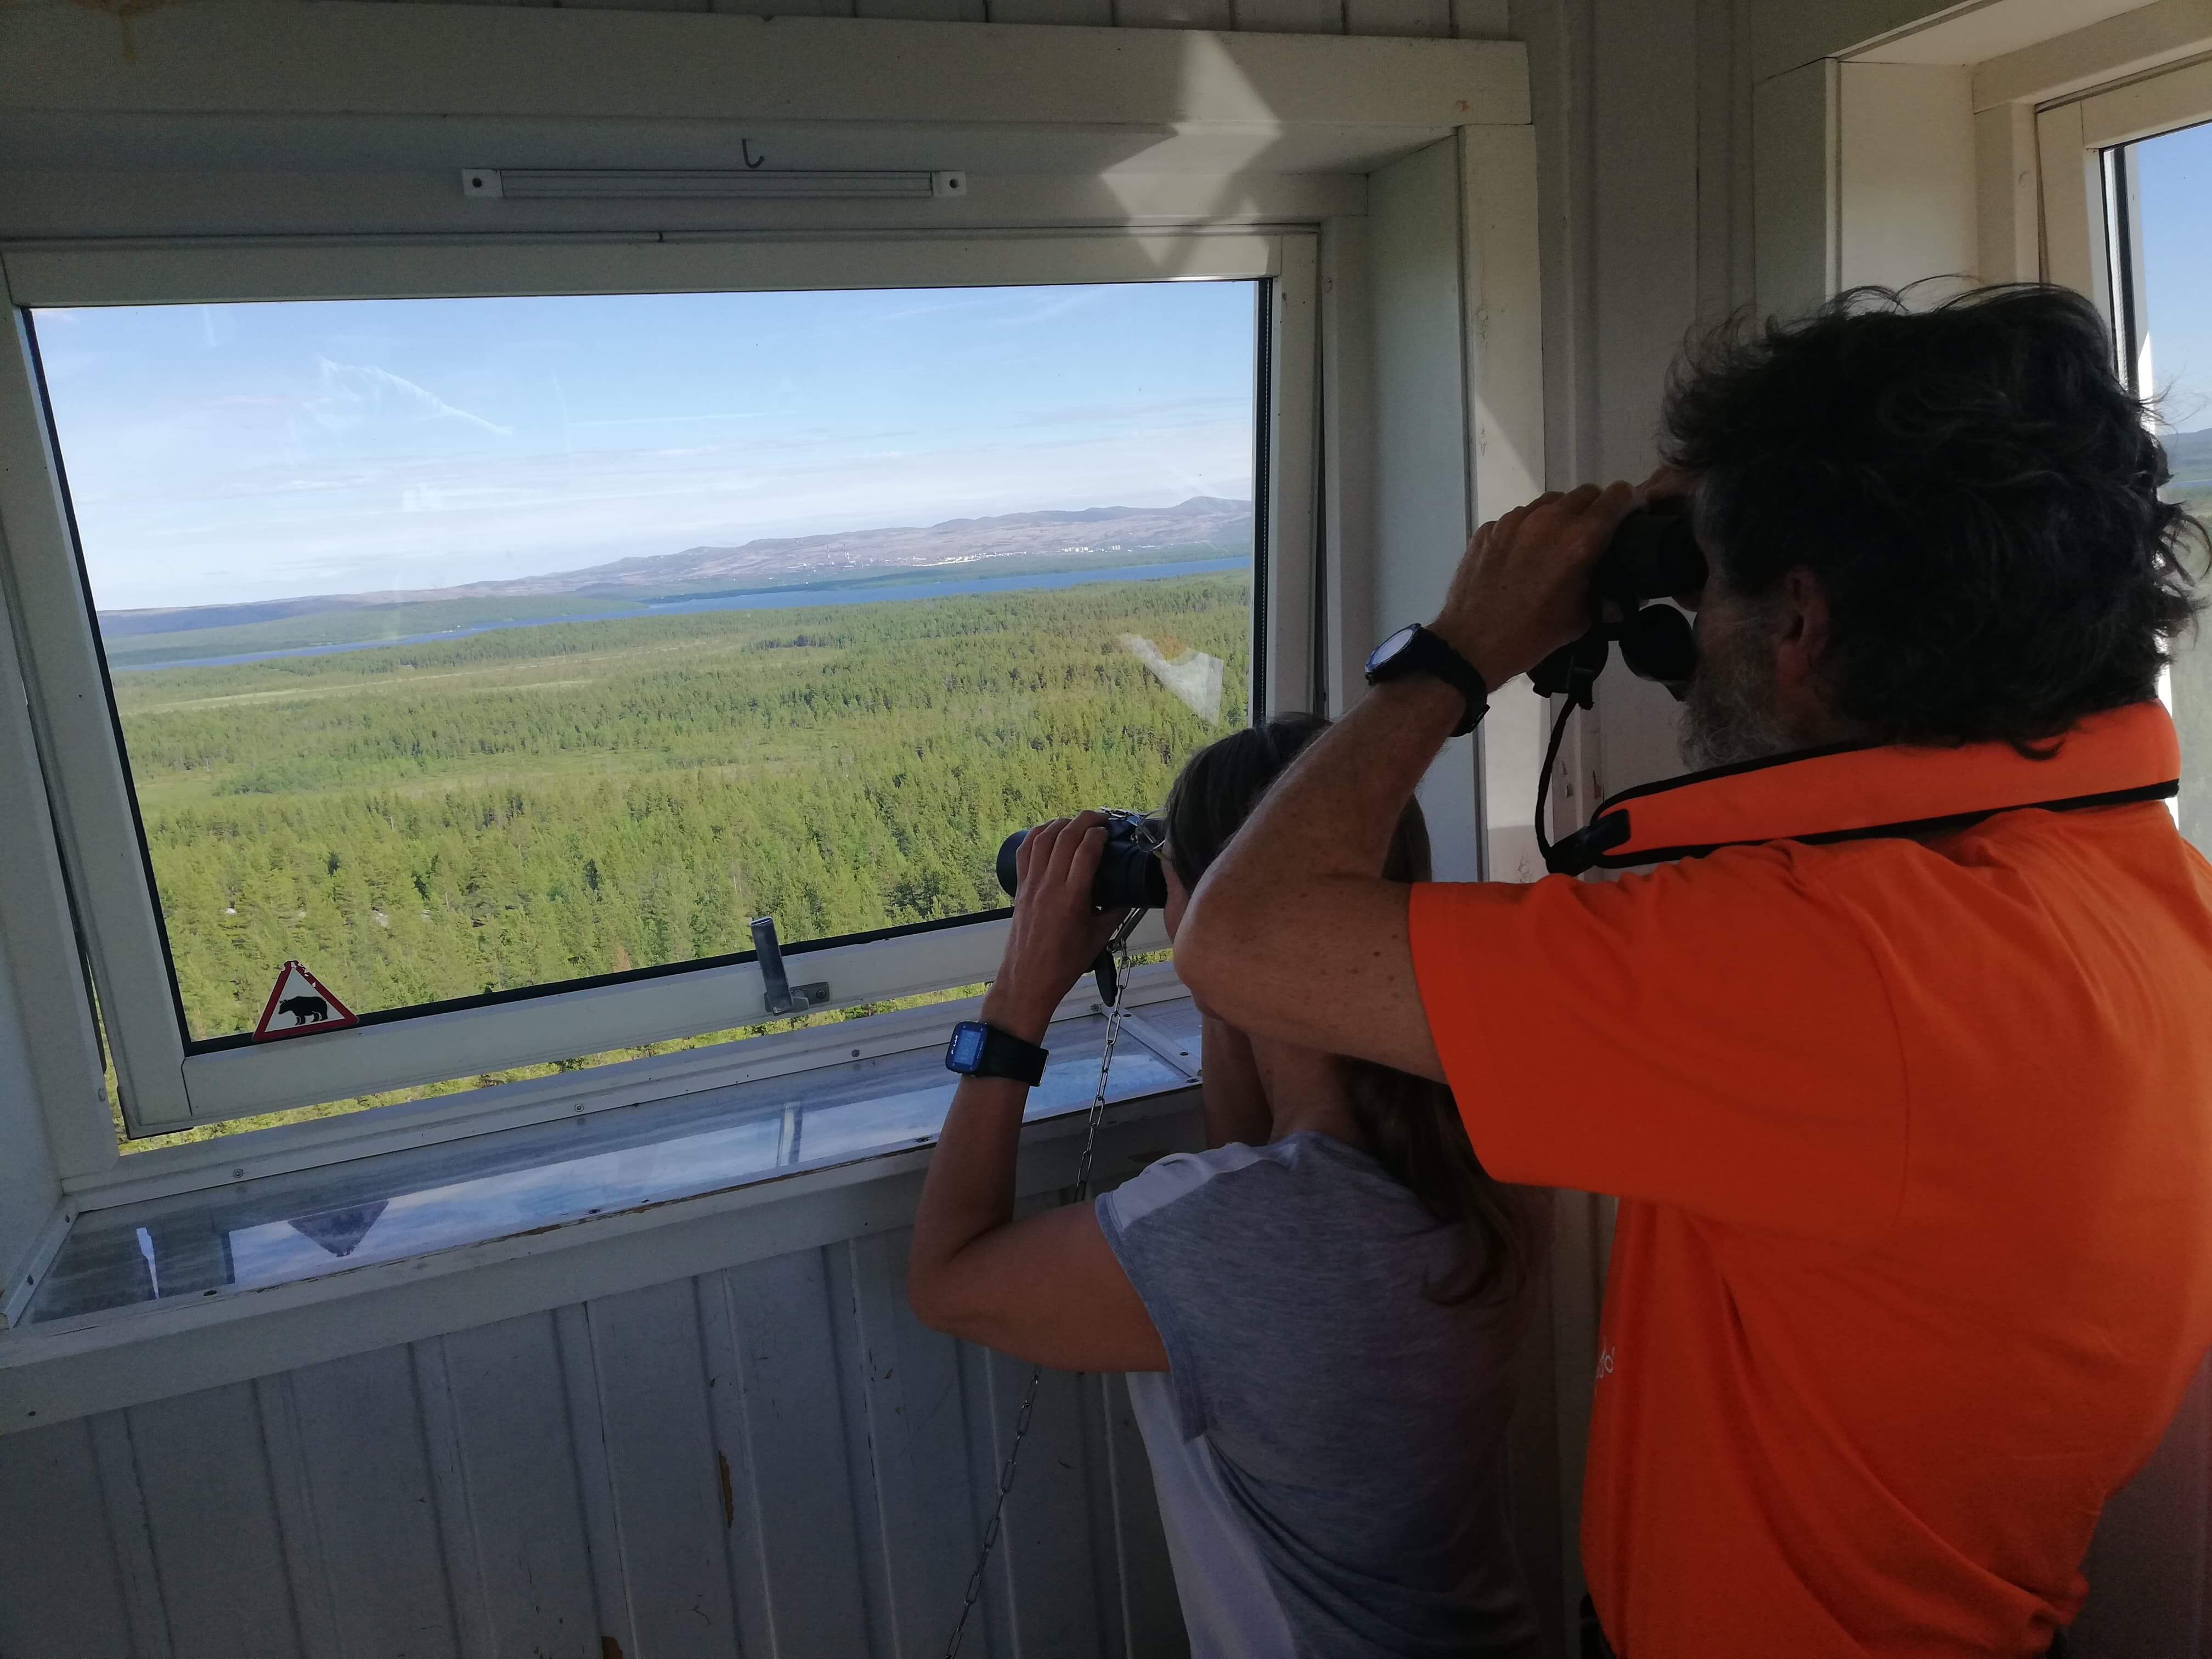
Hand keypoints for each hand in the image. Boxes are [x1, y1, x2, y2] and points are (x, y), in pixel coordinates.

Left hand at [982, 812, 1131, 1043]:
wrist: (1028, 979)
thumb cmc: (1065, 963)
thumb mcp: (1099, 937)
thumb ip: (1116, 911)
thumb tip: (1130, 892)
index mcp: (1072, 896)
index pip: (1086, 850)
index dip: (1099, 834)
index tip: (1109, 832)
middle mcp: (1050, 884)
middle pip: (1065, 836)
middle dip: (1084, 820)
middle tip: (1100, 818)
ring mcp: (1032, 884)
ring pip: (1044, 838)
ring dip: (1061, 823)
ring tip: (1077, 822)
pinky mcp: (1020, 887)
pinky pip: (1025, 851)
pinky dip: (1037, 834)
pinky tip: (1049, 831)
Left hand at [1429, 481, 1635, 688]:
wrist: (1472, 643)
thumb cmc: (1533, 634)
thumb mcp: (1582, 618)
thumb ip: (1607, 595)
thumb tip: (1623, 593)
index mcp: (1579, 538)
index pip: (1617, 497)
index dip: (1628, 503)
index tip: (1629, 516)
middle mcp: (1548, 519)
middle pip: (1584, 494)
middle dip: (1594, 509)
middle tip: (1591, 536)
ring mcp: (1514, 520)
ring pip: (1549, 503)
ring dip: (1559, 517)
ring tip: (1554, 546)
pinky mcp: (1489, 528)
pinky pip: (1517, 519)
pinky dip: (1526, 531)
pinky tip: (1520, 558)